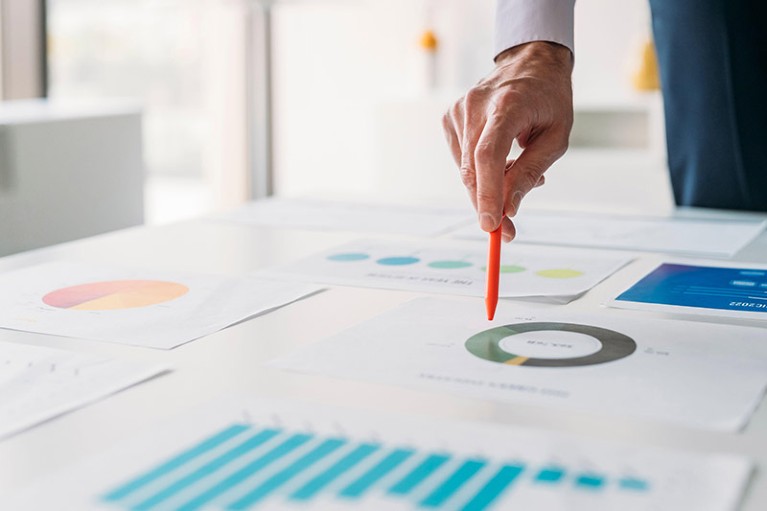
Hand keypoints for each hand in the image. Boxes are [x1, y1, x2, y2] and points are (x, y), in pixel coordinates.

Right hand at [443, 41, 572, 240]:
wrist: (530, 62)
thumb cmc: (549, 100)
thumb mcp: (556, 138)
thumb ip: (529, 173)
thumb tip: (509, 209)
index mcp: (507, 105)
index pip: (488, 155)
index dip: (487, 193)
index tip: (492, 225)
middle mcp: (476, 105)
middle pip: (472, 168)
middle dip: (487, 204)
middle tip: (505, 232)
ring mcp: (459, 110)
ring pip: (465, 169)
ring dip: (488, 186)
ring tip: (517, 172)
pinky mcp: (450, 117)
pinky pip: (462, 159)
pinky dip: (480, 170)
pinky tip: (501, 159)